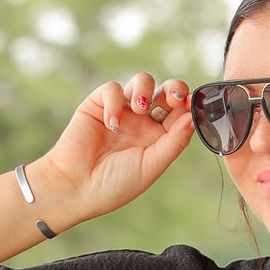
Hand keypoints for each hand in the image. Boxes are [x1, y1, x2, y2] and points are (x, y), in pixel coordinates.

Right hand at [32, 70, 195, 224]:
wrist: (76, 187)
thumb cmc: (115, 184)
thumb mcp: (152, 165)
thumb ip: (174, 141)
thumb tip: (194, 117)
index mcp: (158, 138)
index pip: (179, 114)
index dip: (188, 105)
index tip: (191, 104)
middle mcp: (142, 123)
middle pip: (165, 92)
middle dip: (174, 89)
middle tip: (174, 98)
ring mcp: (121, 112)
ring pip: (141, 82)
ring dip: (145, 89)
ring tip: (140, 108)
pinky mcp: (98, 104)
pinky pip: (112, 89)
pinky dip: (115, 102)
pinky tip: (112, 125)